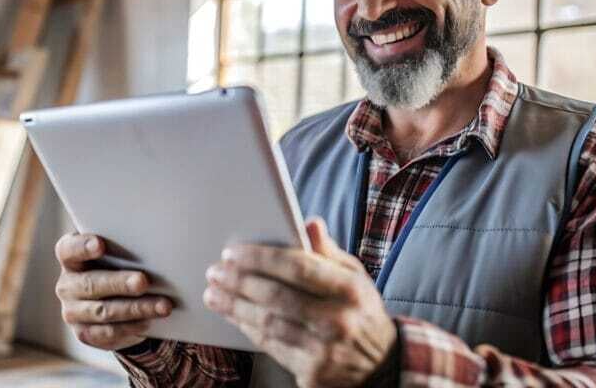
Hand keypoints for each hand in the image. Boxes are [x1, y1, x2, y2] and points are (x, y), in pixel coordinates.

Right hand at [54, 232, 172, 350]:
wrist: (114, 299)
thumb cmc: (117, 265)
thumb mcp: (116, 252)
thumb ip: (124, 247)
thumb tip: (155, 245)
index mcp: (70, 258)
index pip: (68, 250)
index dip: (82, 247)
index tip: (100, 244)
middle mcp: (67, 285)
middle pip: (91, 283)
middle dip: (119, 283)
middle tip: (143, 281)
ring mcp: (73, 312)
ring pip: (104, 311)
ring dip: (136, 309)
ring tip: (162, 306)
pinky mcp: (85, 334)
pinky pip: (109, 332)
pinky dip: (131, 327)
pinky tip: (150, 321)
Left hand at [203, 218, 395, 387]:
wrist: (381, 365)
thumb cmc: (360, 311)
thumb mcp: (354, 276)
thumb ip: (327, 252)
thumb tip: (309, 222)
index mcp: (350, 289)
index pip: (299, 267)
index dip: (261, 258)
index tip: (233, 252)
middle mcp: (338, 320)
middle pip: (277, 297)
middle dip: (239, 282)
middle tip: (215, 271)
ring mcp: (325, 350)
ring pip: (269, 324)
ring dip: (235, 306)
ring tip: (213, 292)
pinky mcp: (313, 373)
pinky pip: (271, 346)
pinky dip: (248, 328)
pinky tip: (233, 315)